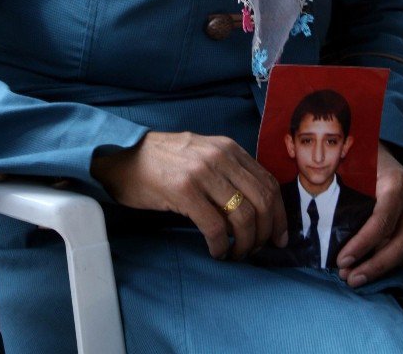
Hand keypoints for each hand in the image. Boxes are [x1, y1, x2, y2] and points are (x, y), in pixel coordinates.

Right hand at [92, 130, 287, 260]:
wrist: (123, 157)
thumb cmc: (163, 161)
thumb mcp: (202, 155)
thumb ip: (228, 171)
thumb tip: (257, 207)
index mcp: (228, 148)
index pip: (268, 183)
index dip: (279, 214)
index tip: (279, 236)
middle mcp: (220, 156)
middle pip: (262, 201)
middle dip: (266, 232)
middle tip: (257, 250)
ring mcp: (202, 172)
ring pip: (243, 215)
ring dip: (245, 243)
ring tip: (236, 254)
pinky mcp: (184, 191)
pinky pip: (216, 226)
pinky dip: (221, 246)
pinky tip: (216, 251)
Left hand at [336, 143, 402, 286]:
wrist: (381, 147)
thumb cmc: (360, 154)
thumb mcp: (352, 162)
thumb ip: (338, 180)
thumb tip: (311, 203)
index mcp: (395, 181)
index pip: (383, 219)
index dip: (364, 243)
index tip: (342, 260)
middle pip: (400, 241)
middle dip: (374, 265)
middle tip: (348, 277)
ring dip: (379, 268)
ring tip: (354, 278)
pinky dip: (385, 262)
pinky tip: (365, 270)